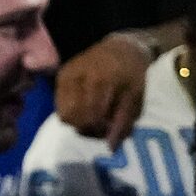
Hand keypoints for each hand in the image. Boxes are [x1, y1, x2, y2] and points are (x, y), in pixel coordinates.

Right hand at [53, 30, 162, 145]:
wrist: (121, 48)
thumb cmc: (132, 74)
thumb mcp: (135, 96)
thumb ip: (123, 121)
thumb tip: (111, 147)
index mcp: (100, 79)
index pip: (90, 116)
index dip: (99, 129)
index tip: (110, 128)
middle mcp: (79, 76)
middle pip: (72, 118)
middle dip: (87, 127)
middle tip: (102, 124)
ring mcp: (67, 75)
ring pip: (63, 114)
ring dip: (78, 122)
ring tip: (94, 117)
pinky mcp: (61, 77)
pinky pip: (60, 106)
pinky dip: (73, 112)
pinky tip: (85, 108)